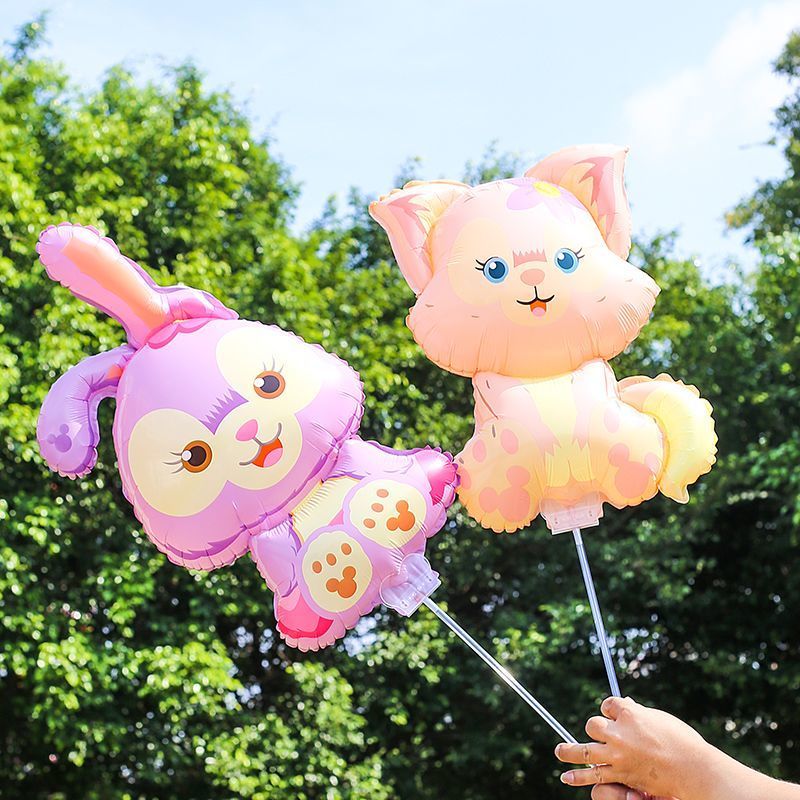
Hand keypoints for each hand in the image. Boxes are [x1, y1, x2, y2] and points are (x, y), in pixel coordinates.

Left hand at [554, 696, 708, 798]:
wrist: (694, 770)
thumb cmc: (683, 741)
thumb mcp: (660, 719)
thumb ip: (640, 714)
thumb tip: (628, 705)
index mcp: (630, 713)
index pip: (608, 705)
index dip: (610, 710)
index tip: (613, 713)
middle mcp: (620, 732)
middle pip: (594, 725)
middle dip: (598, 729)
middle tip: (604, 735)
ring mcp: (618, 754)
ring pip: (584, 749)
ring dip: (569, 751)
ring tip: (559, 751)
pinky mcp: (620, 774)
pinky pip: (594, 775)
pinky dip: (579, 776)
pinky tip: (566, 776)